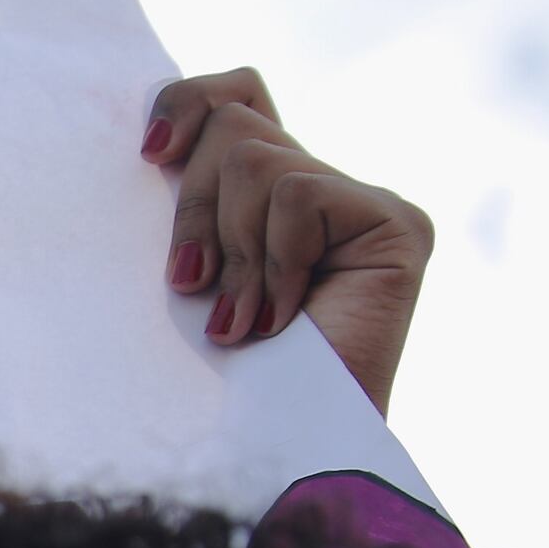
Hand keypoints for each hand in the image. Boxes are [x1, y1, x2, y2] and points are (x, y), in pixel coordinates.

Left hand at [144, 69, 434, 416]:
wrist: (273, 451)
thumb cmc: (218, 384)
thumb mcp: (189, 275)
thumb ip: (192, 204)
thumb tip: (157, 142)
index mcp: (273, 199)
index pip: (236, 96)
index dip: (187, 104)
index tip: (149, 157)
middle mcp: (328, 190)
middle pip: (235, 125)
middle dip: (195, 212)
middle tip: (197, 288)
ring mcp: (370, 204)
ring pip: (256, 159)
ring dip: (232, 252)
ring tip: (244, 320)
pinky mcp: (399, 223)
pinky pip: (294, 197)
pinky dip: (270, 264)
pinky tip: (279, 319)